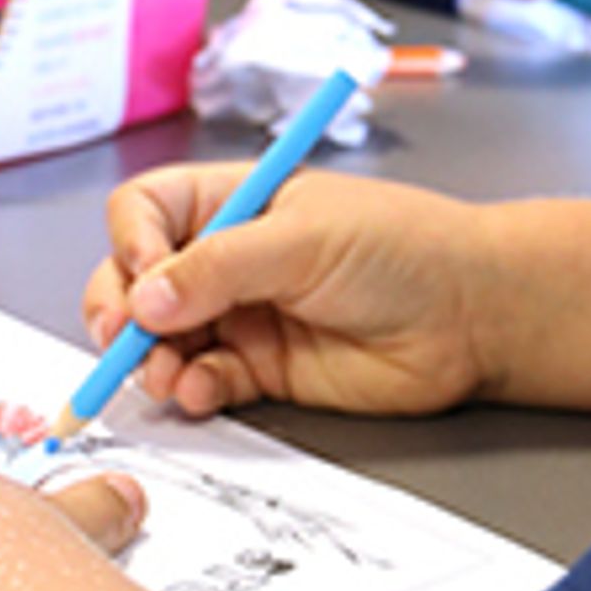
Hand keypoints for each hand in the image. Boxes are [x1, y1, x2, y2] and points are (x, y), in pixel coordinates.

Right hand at [79, 166, 493, 423]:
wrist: (470, 315)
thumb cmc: (404, 247)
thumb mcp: (304, 239)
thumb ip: (220, 268)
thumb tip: (144, 298)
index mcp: (235, 200)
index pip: (147, 210)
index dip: (132, 242)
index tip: (143, 274)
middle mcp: (229, 256)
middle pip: (137, 279)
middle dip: (120, 309)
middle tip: (125, 338)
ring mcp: (243, 314)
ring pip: (161, 339)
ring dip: (150, 359)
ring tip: (167, 373)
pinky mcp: (262, 369)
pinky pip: (202, 381)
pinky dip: (190, 390)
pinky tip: (202, 390)